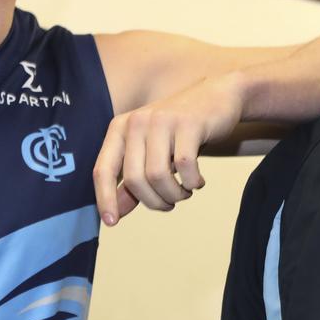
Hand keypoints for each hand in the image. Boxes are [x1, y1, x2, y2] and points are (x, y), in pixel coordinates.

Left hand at [94, 73, 244, 225]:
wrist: (217, 96)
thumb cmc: (179, 130)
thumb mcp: (151, 151)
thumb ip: (132, 180)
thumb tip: (115, 213)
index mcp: (120, 128)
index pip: (102, 169)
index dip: (104, 198)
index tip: (111, 222)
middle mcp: (136, 122)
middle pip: (134, 179)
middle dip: (153, 201)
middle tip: (169, 203)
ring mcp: (162, 120)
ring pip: (158, 176)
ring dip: (174, 194)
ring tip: (184, 192)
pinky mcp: (188, 123)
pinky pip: (185, 167)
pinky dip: (192, 183)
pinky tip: (198, 181)